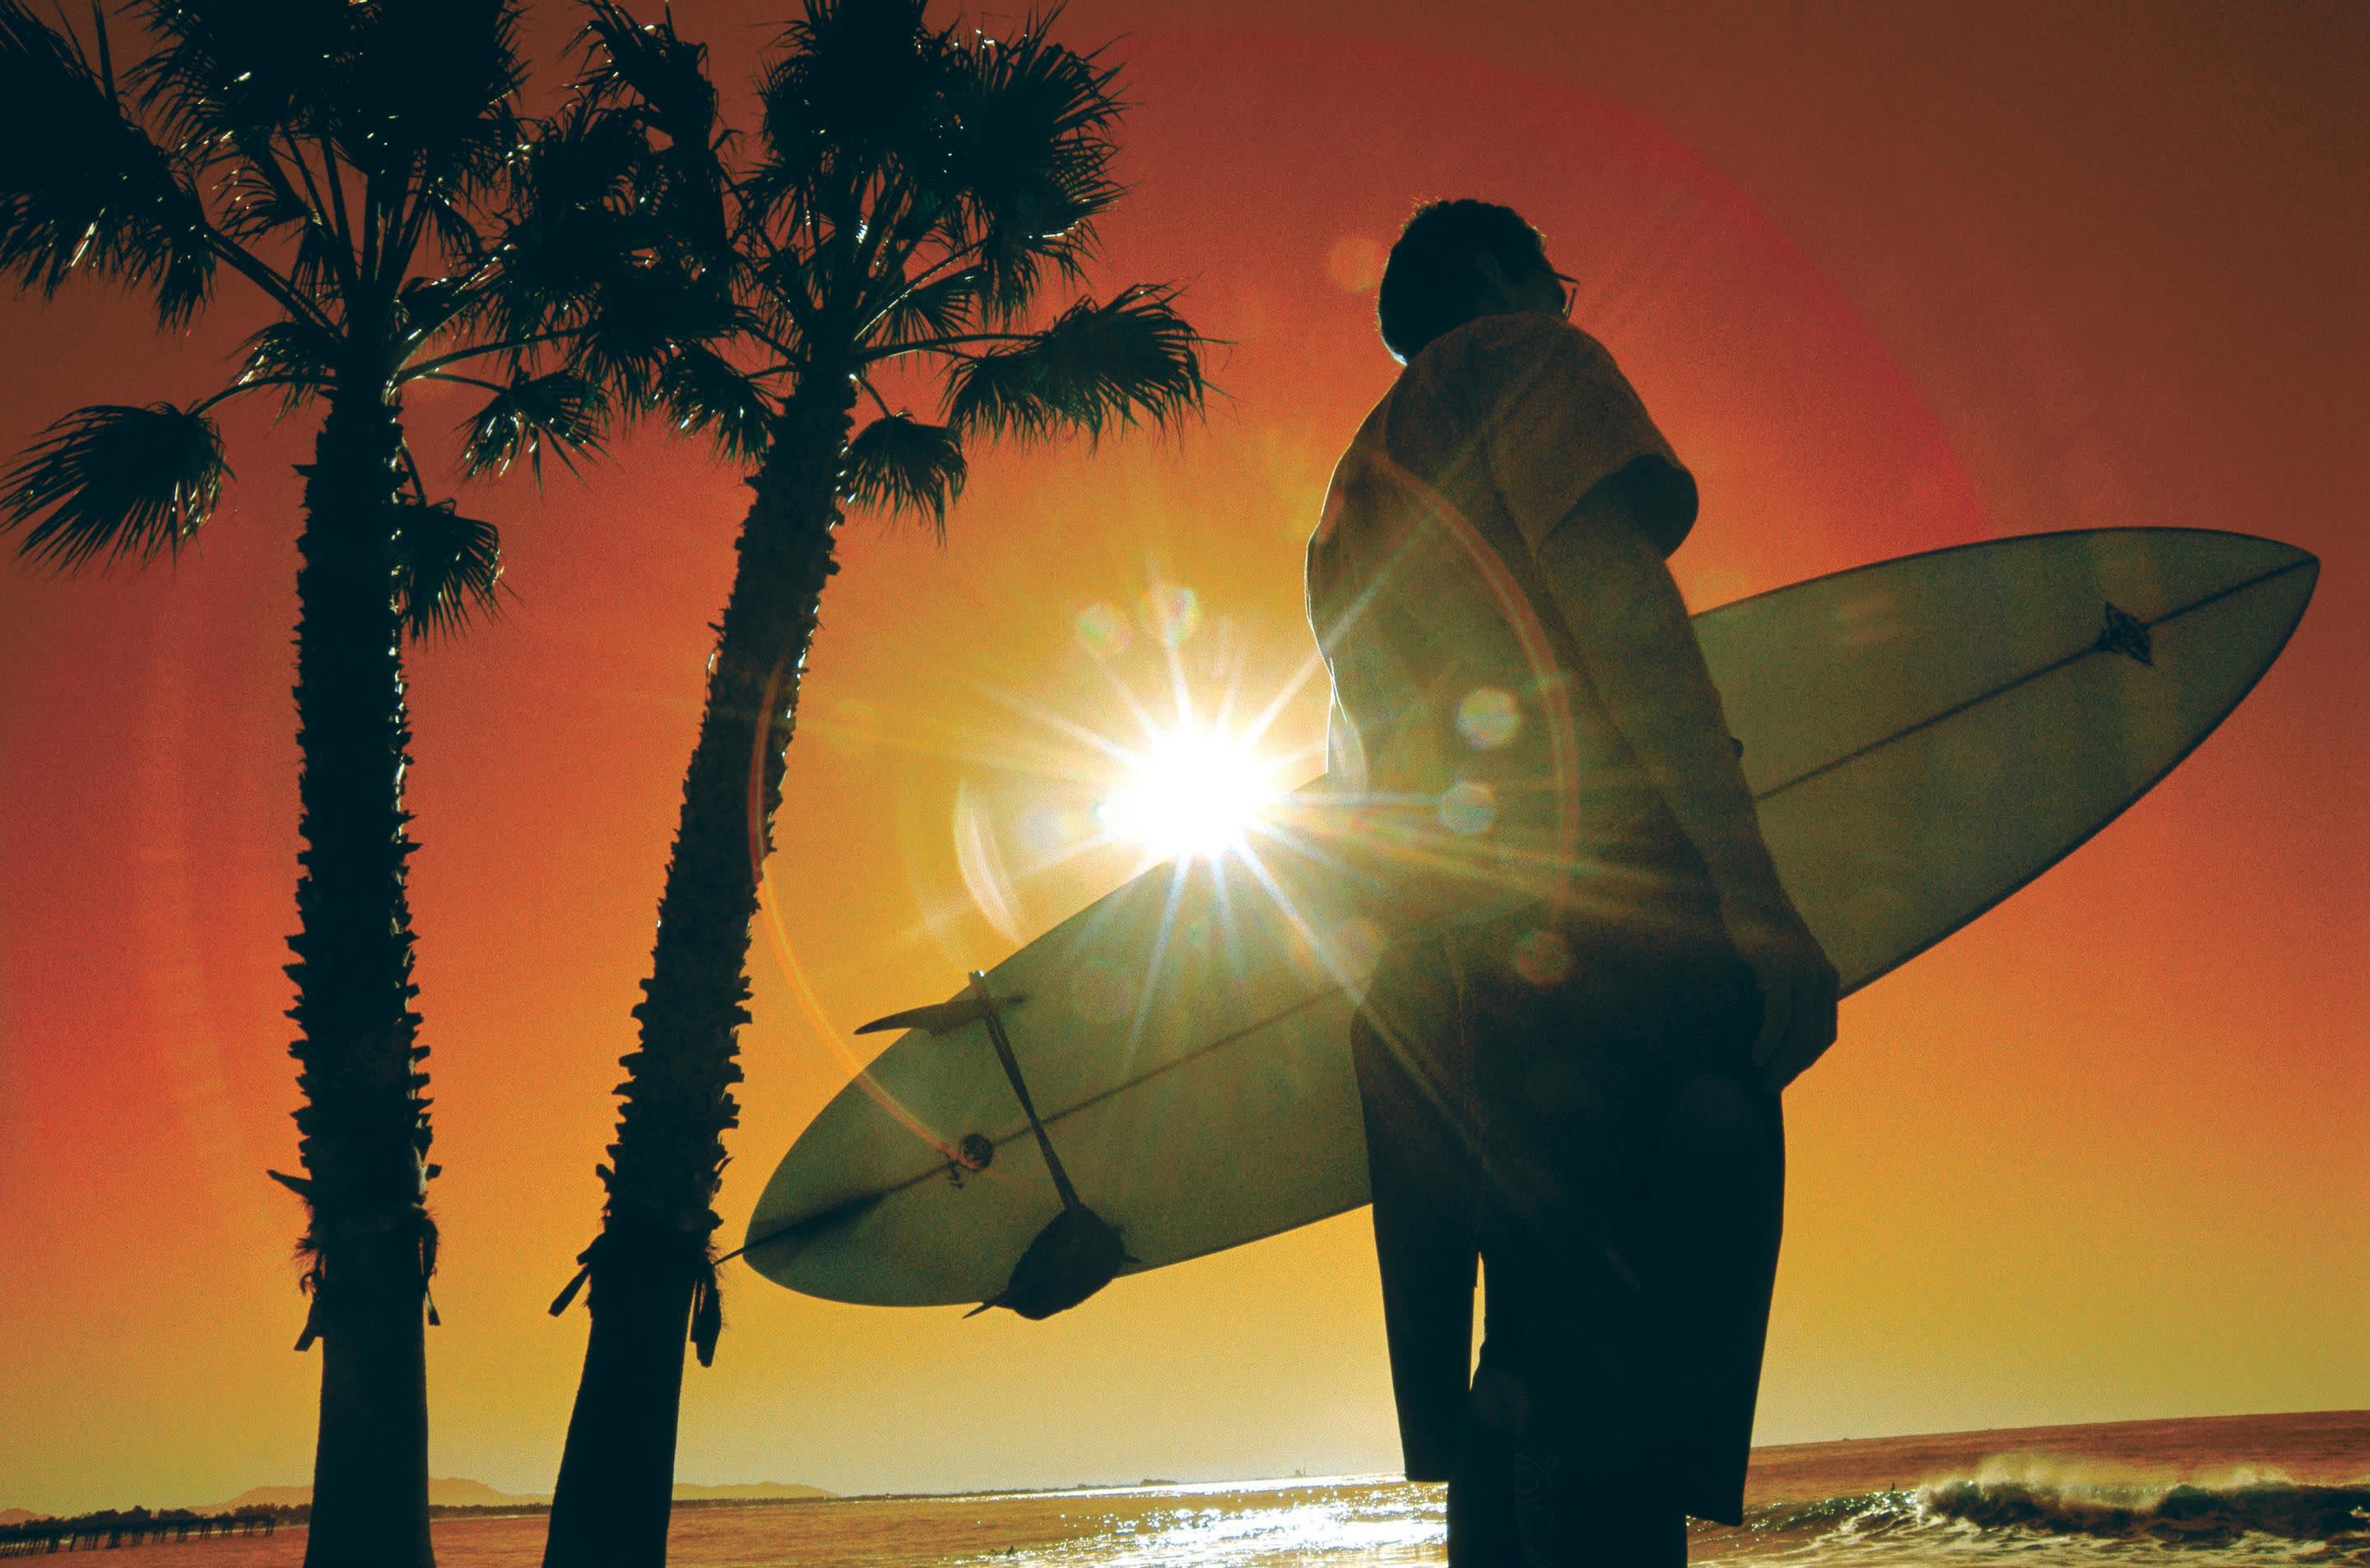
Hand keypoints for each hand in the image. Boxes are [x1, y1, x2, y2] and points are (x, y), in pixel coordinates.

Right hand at [1722, 898, 1838, 1091]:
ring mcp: (1804, 974)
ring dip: (1780, 1063)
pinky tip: (1755, 1057)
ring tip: (1762, 1079)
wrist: (1748, 885)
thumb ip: (1783, 986)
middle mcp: (1822, 978)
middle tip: (1770, 1087)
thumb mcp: (1777, 957)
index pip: (1823, 1033)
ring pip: (1799, 1034)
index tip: (1782, 1076)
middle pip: (1815, 1039)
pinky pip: (1779, 1018)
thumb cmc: (1754, 922)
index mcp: (1825, 978)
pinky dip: (1768, 1043)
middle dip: (1793, 1069)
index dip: (1804, 1060)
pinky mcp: (1781, 969)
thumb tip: (1769, 1025)